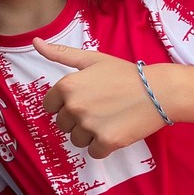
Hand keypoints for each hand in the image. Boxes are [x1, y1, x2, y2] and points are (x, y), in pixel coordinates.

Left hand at [34, 37, 167, 157]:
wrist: (159, 91)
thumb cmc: (125, 74)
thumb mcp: (91, 59)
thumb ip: (60, 53)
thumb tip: (34, 42)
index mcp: (67, 86)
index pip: (49, 107)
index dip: (65, 105)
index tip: (84, 99)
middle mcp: (74, 106)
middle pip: (63, 125)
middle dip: (78, 120)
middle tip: (101, 108)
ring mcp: (89, 125)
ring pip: (77, 140)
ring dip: (90, 134)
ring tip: (109, 118)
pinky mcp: (106, 142)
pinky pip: (94, 152)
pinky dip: (103, 146)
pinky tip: (116, 130)